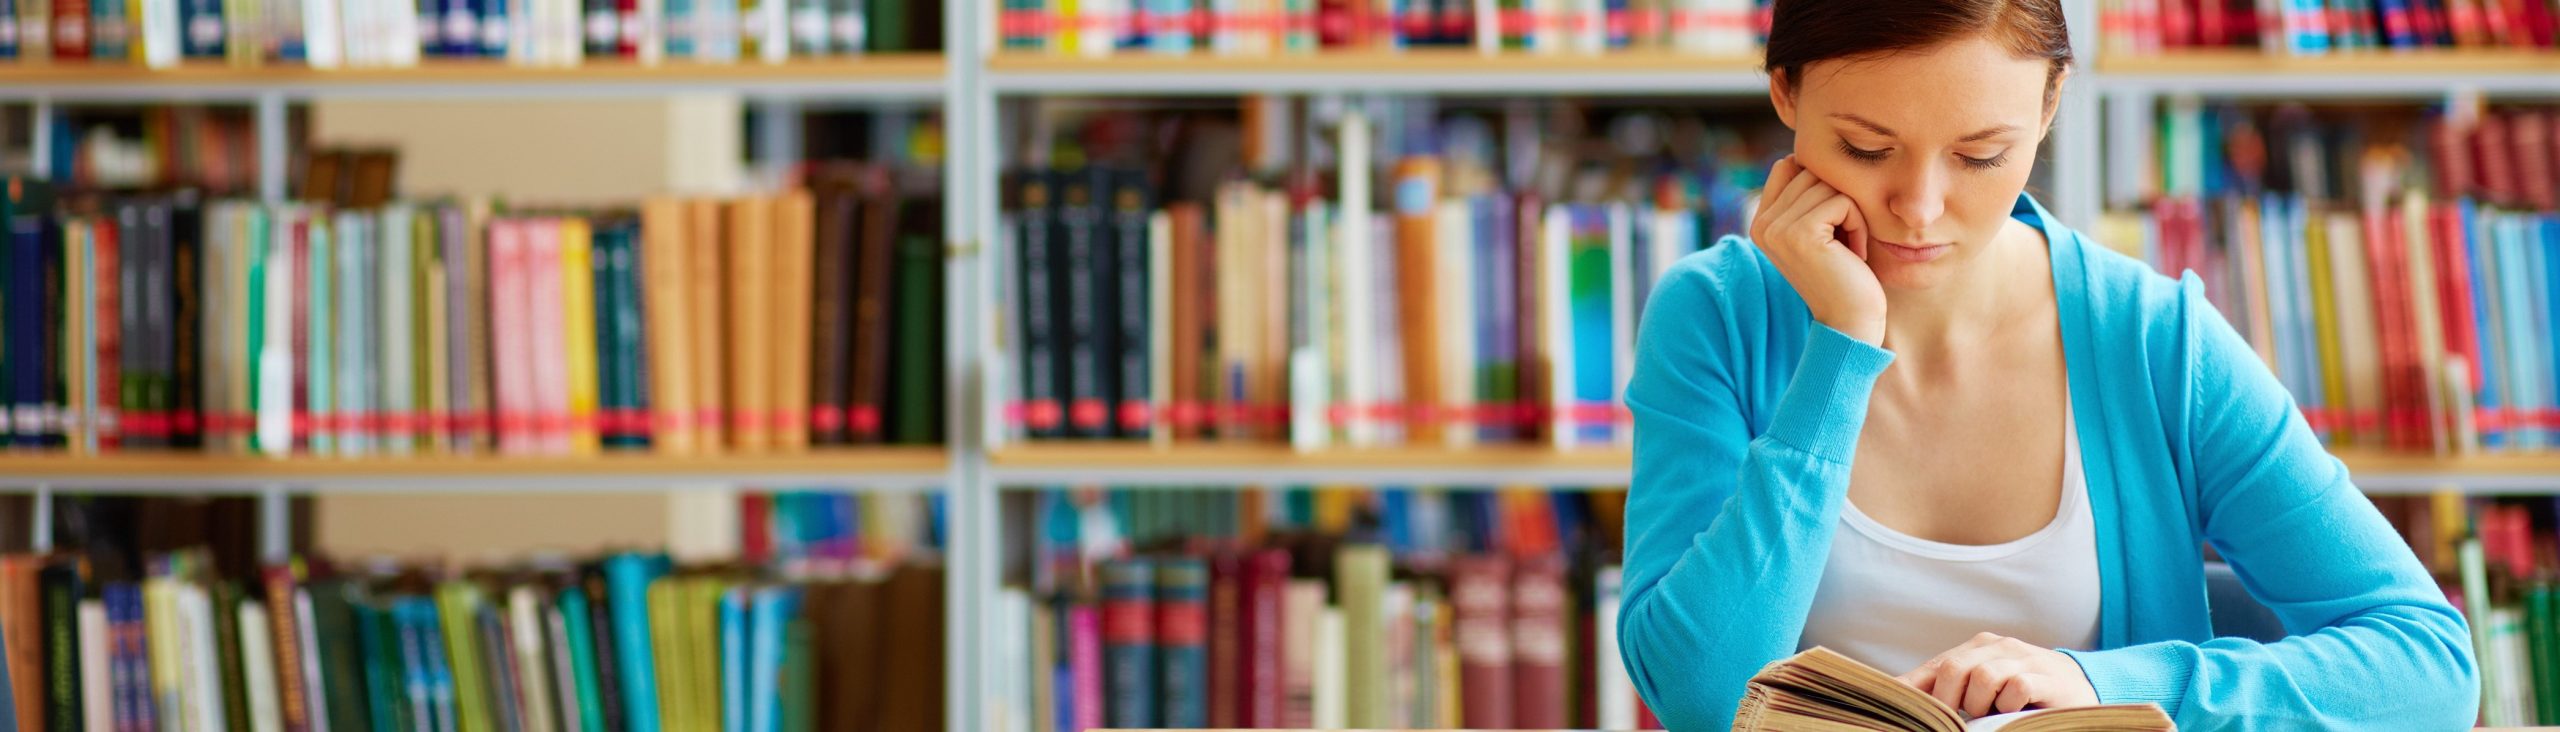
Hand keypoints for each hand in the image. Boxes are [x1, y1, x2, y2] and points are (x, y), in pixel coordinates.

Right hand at [1750, 156, 1884, 344]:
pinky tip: (1854, 252)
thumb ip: (1803, 195)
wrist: (1849, 322)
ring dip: (1851, 213)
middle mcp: (1761, 224)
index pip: (1789, 166)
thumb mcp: (1818, 230)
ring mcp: (1777, 229)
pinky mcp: (1800, 234)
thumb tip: (1801, 154)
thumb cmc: (1844, 274)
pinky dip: (1858, 223)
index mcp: (1760, 221)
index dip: (1821, 186)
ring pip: (1828, 185)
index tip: (1831, 226)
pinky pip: (1842, 201)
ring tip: (1848, 247)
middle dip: (1838, 200)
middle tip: (1843, 241)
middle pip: (1811, 172)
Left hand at [1895, 632, 2101, 718]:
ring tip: (1992, 714)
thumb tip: (1908, 703)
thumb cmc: (2024, 692)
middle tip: (1959, 719)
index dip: (1914, 689)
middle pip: (1954, 669)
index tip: (1905, 711)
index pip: (1936, 665)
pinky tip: (2014, 711)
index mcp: (1978, 647)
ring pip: (1983, 676)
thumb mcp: (1985, 689)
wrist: (2079, 688)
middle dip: (1949, 701)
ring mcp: (2024, 658)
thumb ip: (1952, 690)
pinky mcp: (2046, 676)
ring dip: (1980, 704)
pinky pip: (2016, 687)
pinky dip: (2009, 704)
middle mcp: (1999, 646)